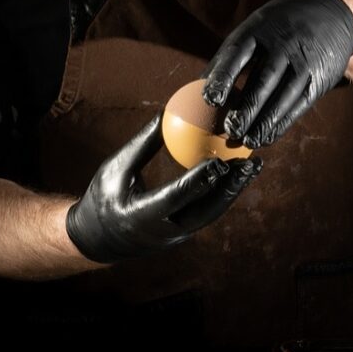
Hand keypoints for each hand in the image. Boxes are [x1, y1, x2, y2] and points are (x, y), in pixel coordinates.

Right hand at [66, 115, 261, 262]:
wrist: (99, 238)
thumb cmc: (104, 195)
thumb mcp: (116, 168)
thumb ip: (142, 145)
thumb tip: (166, 113)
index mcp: (140, 217)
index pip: (175, 198)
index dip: (199, 181)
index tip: (220, 160)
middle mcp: (163, 232)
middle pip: (204, 212)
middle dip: (230, 189)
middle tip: (249, 164)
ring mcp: (176, 237)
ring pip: (211, 215)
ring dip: (233, 191)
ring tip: (252, 166)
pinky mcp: (183, 234)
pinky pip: (206, 212)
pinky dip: (222, 193)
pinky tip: (236, 172)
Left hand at [202, 0, 352, 148]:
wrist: (332, 14)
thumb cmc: (278, 27)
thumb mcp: (256, 27)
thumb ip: (230, 56)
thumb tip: (198, 86)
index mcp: (260, 29)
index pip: (237, 54)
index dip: (223, 76)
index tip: (209, 99)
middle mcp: (283, 44)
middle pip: (263, 81)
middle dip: (246, 108)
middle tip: (230, 129)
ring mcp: (303, 62)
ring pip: (283, 97)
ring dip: (264, 122)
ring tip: (247, 141)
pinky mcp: (319, 79)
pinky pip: (299, 105)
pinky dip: (282, 123)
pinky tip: (267, 137)